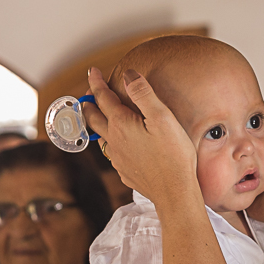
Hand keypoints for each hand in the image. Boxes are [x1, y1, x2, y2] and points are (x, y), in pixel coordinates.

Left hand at [83, 67, 198, 206]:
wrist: (174, 192)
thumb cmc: (173, 155)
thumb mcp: (163, 117)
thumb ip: (143, 93)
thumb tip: (128, 74)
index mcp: (121, 124)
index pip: (103, 97)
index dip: (96, 82)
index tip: (92, 71)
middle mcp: (114, 140)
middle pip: (93, 118)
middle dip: (89, 102)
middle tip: (89, 93)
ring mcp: (117, 158)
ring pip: (99, 137)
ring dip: (96, 124)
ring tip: (97, 117)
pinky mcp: (125, 171)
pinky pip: (111, 153)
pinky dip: (109, 142)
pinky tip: (117, 144)